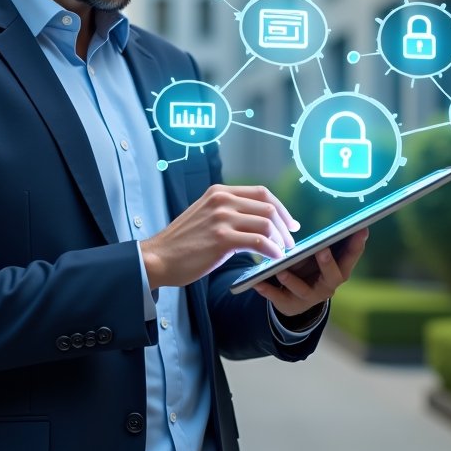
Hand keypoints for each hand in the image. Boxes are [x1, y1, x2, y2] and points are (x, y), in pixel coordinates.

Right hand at [140, 184, 299, 289]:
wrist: (159, 258)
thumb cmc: (182, 243)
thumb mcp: (206, 216)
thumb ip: (229, 213)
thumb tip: (259, 224)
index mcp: (219, 192)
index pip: (262, 192)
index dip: (282, 208)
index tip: (290, 223)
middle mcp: (221, 200)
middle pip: (268, 206)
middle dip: (285, 226)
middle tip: (290, 242)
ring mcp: (221, 218)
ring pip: (266, 223)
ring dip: (280, 240)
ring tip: (282, 252)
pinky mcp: (222, 238)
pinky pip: (259, 242)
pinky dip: (272, 251)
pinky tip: (274, 259)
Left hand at [253, 228, 368, 319]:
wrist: (293, 298)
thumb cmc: (309, 268)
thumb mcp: (317, 255)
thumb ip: (325, 242)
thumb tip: (336, 219)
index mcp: (338, 269)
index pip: (351, 256)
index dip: (357, 244)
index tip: (361, 229)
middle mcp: (328, 285)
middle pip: (333, 276)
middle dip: (328, 263)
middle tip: (322, 250)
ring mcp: (309, 298)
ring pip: (304, 290)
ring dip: (293, 280)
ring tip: (281, 271)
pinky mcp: (290, 305)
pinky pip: (278, 298)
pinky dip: (268, 290)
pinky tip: (257, 282)